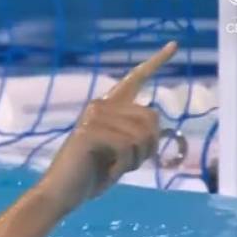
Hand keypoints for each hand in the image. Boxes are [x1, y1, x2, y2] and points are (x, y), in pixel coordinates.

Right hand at [38, 41, 177, 211]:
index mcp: (108, 107)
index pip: (134, 80)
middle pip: (151, 116)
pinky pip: (127, 146)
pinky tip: (109, 172)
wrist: (62, 192)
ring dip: (135, 159)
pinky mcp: (89, 131)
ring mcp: (94, 116)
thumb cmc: (91, 175)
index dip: (155, 62)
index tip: (174, 45)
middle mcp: (100, 105)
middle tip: (129, 163)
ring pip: (141, 134)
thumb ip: (137, 136)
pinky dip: (124, 166)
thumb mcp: (122, 153)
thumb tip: (158, 130)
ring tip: (114, 167)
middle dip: (149, 146)